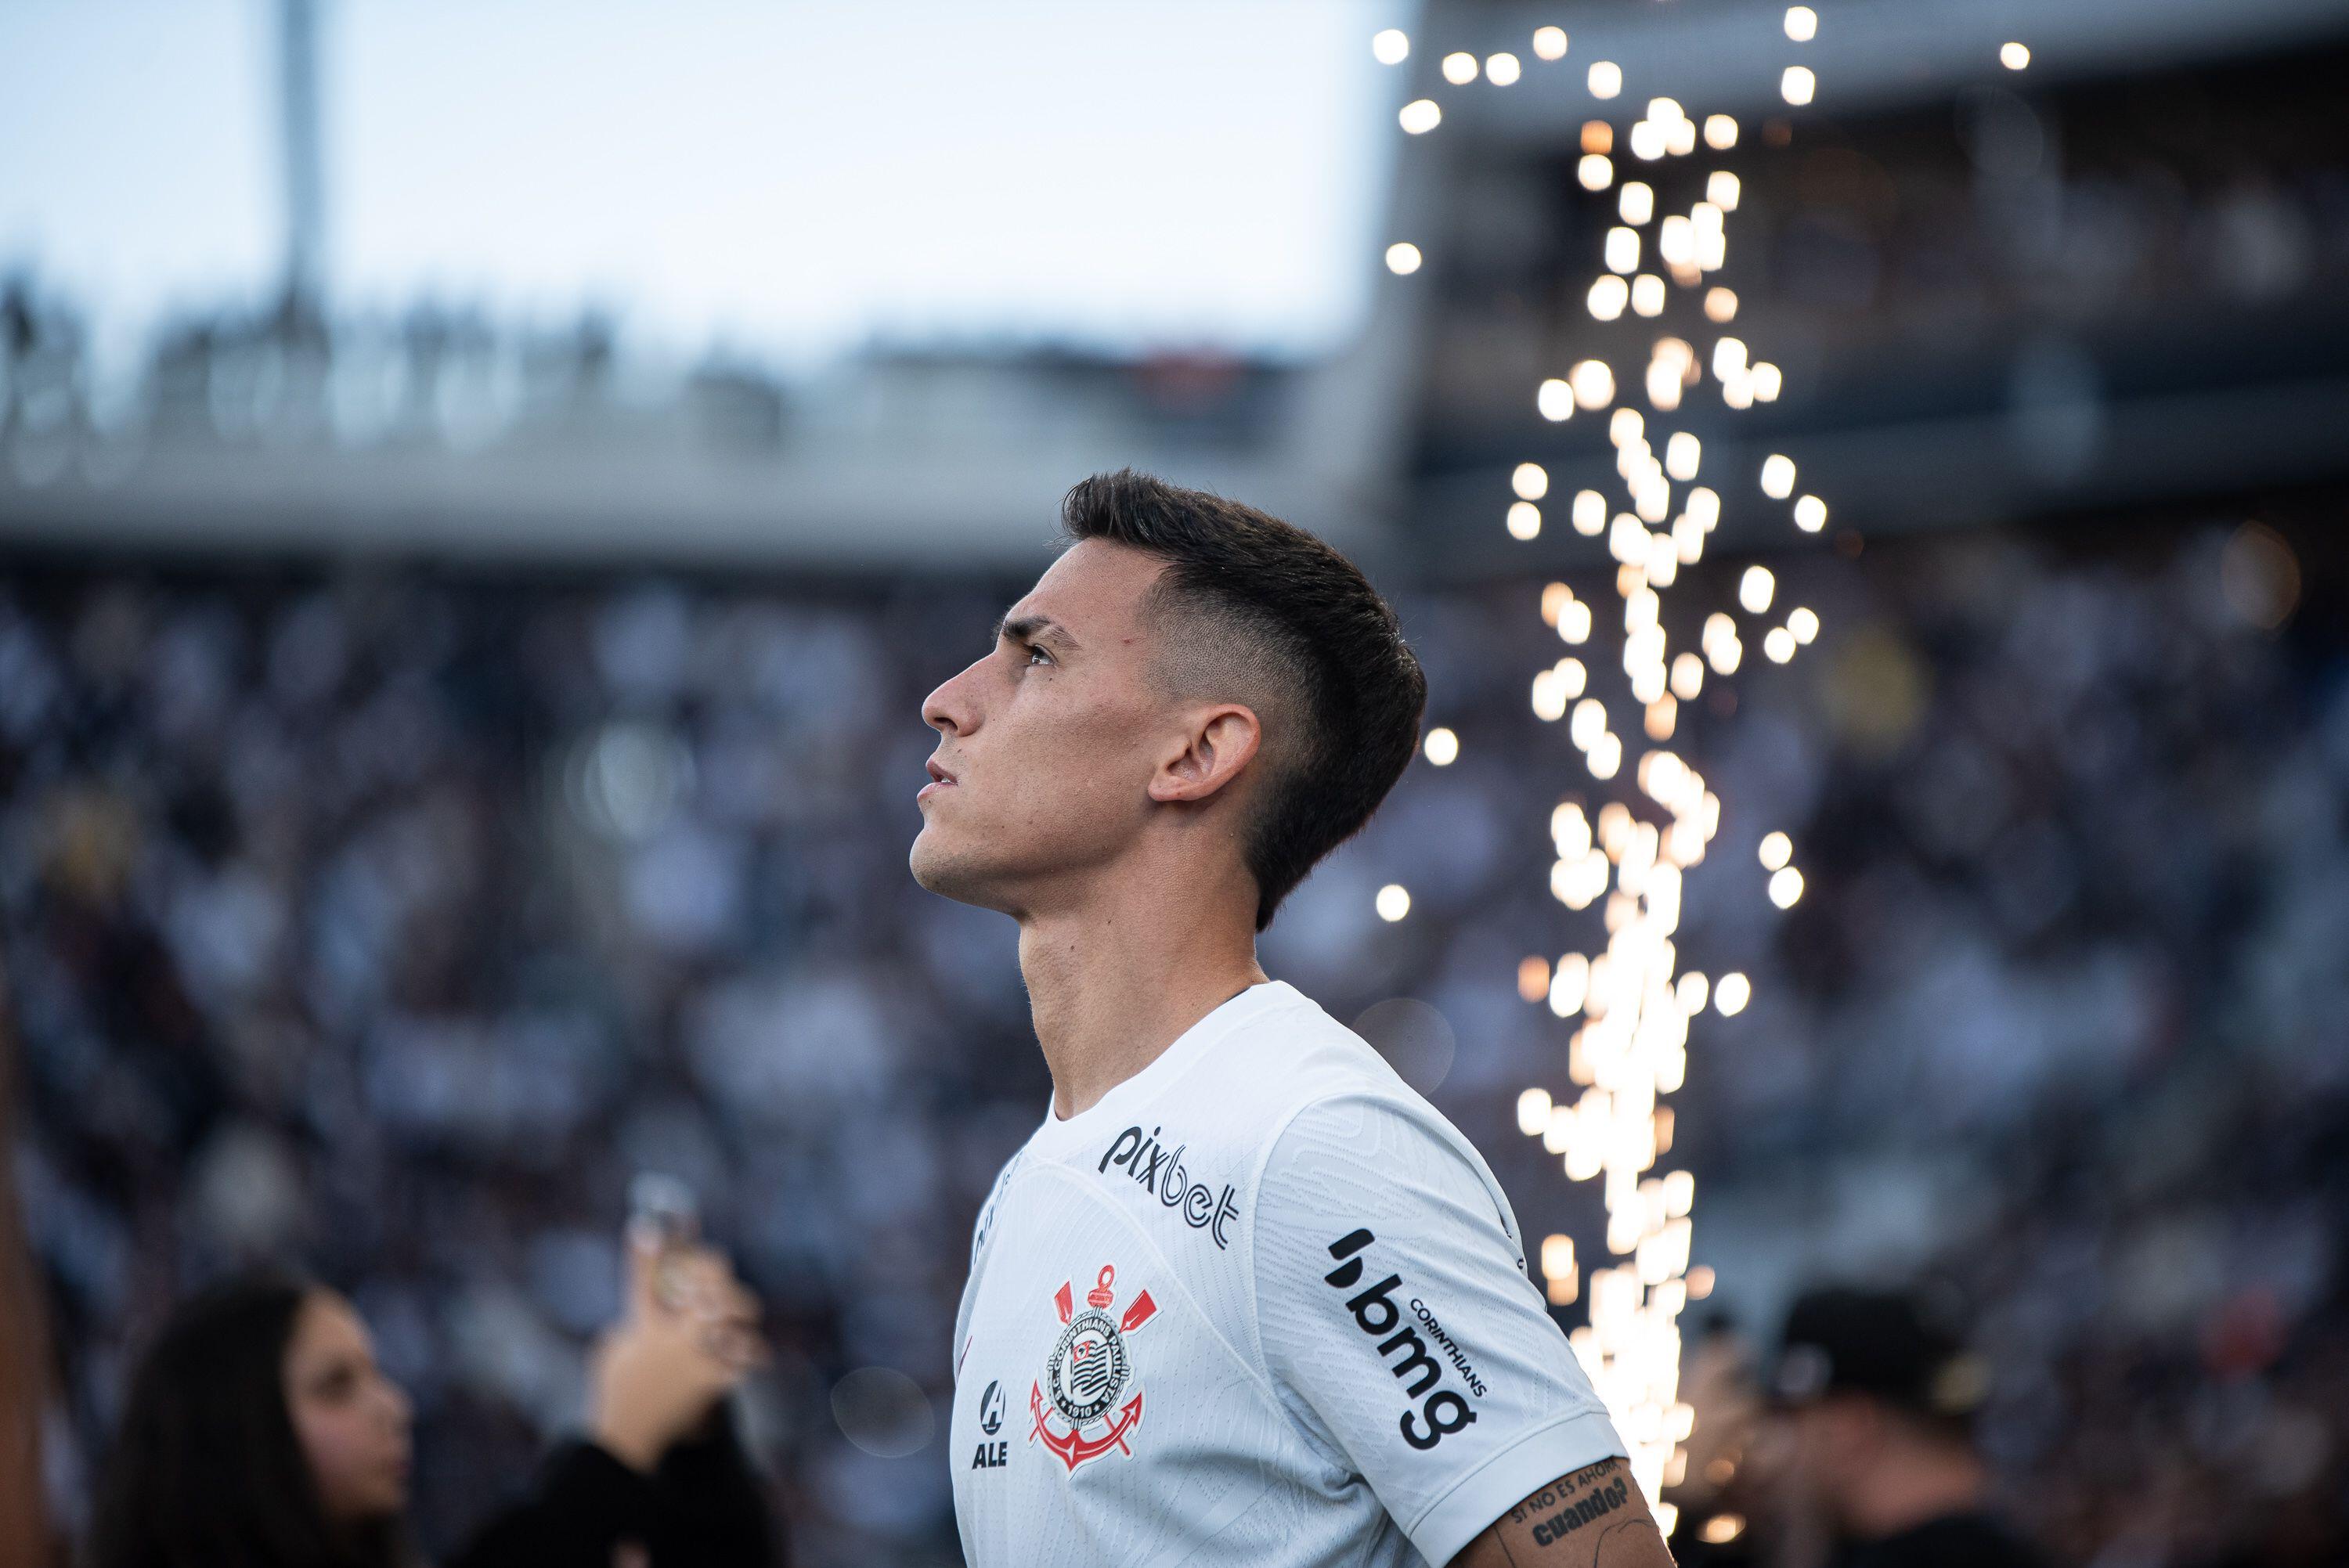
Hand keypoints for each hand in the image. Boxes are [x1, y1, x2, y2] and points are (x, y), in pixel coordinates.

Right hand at [588, 1237, 768, 1472]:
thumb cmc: (616, 1395)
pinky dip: (751, 1352)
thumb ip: (627, 1326)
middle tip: (715, 1271)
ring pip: (731, 1314)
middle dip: (711, 1269)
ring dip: (739, 1307)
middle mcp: (670, 1337)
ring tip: (739, 1312)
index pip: (643, 1279)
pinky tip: (753, 1352)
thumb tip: (638, 1309)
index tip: (646, 1227)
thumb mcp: (611, 1353)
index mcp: (642, 1327)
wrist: (629, 1437)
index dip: (648, 1251)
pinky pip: (744, 1356)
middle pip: (702, 1285)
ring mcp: (694, 1357)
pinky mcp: (712, 1381)